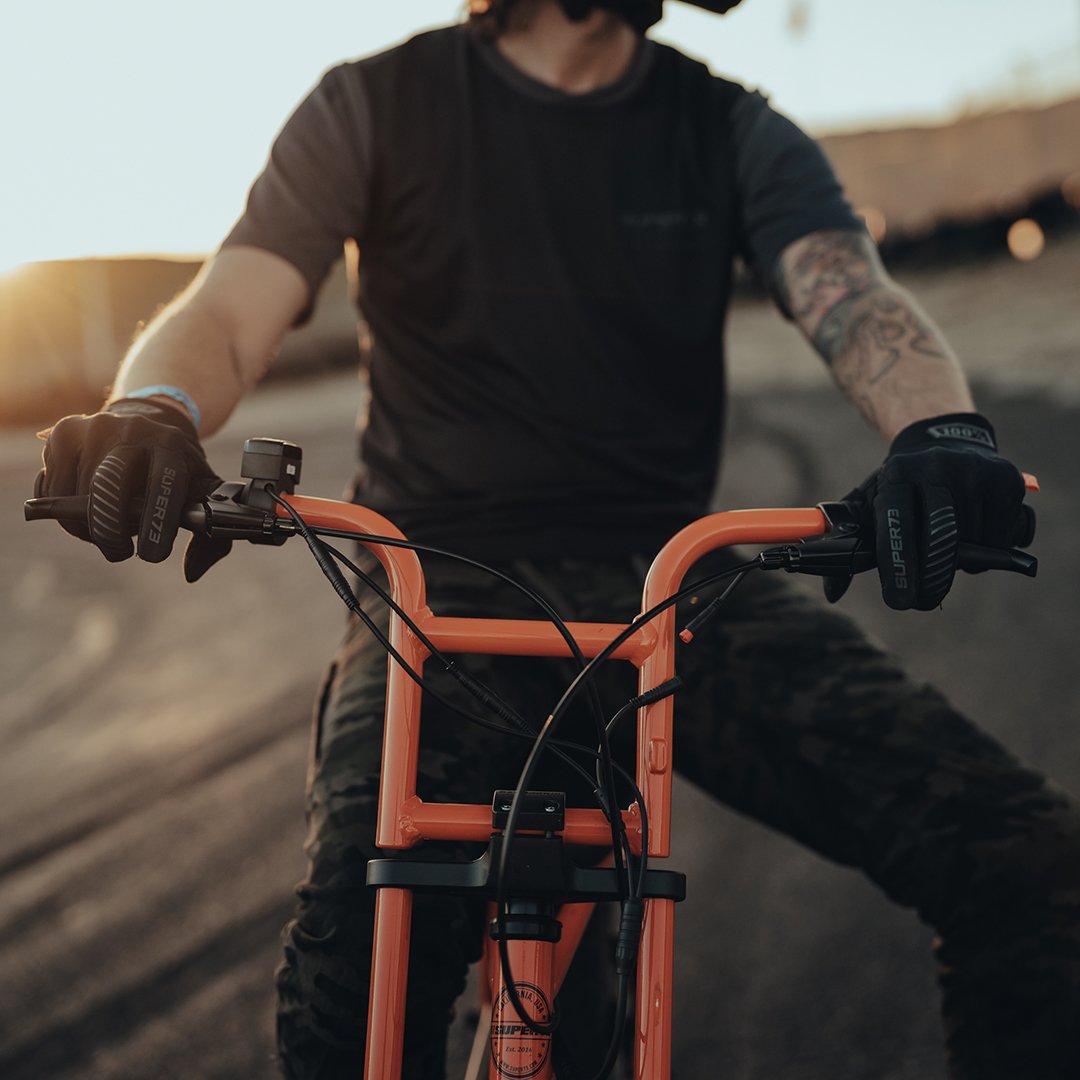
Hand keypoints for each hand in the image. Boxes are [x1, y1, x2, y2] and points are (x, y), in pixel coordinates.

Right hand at [35, 399, 230, 580]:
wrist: (145, 425)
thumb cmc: (176, 471)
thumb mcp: (201, 493)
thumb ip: (210, 536)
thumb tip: (193, 572)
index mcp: (172, 445)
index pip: (164, 485)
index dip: (156, 523)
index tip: (151, 555)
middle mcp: (133, 431)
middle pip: (108, 488)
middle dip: (110, 531)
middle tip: (120, 551)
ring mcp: (94, 428)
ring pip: (75, 495)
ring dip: (89, 526)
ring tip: (110, 525)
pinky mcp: (64, 433)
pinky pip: (52, 488)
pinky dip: (65, 512)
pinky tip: (87, 508)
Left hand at [826, 413, 1033, 609]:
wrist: (947, 443)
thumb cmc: (903, 488)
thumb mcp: (870, 504)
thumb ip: (849, 545)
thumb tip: (833, 593)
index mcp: (897, 475)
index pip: (897, 525)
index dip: (898, 565)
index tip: (899, 600)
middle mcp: (935, 467)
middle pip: (940, 539)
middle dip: (932, 578)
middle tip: (922, 600)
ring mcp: (974, 470)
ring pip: (973, 542)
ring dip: (962, 562)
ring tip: (948, 549)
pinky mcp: (1006, 480)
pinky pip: (1002, 536)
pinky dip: (991, 549)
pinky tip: (977, 534)